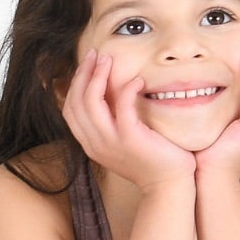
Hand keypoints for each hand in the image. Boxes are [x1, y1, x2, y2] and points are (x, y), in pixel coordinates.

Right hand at [61, 50, 195, 191]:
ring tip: (108, 60)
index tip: (87, 64)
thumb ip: (114, 122)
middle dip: (83, 74)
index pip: (70, 109)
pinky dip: (126, 90)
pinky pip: (122, 109)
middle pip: (75, 103)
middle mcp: (95, 144)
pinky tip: (137, 80)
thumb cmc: (152, 160)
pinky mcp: (130, 140)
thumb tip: (114, 95)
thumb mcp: (125, 141)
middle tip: (94, 54)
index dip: (75, 84)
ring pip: (91, 103)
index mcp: (91, 143)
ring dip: (98, 77)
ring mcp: (110, 143)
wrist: (169, 185)